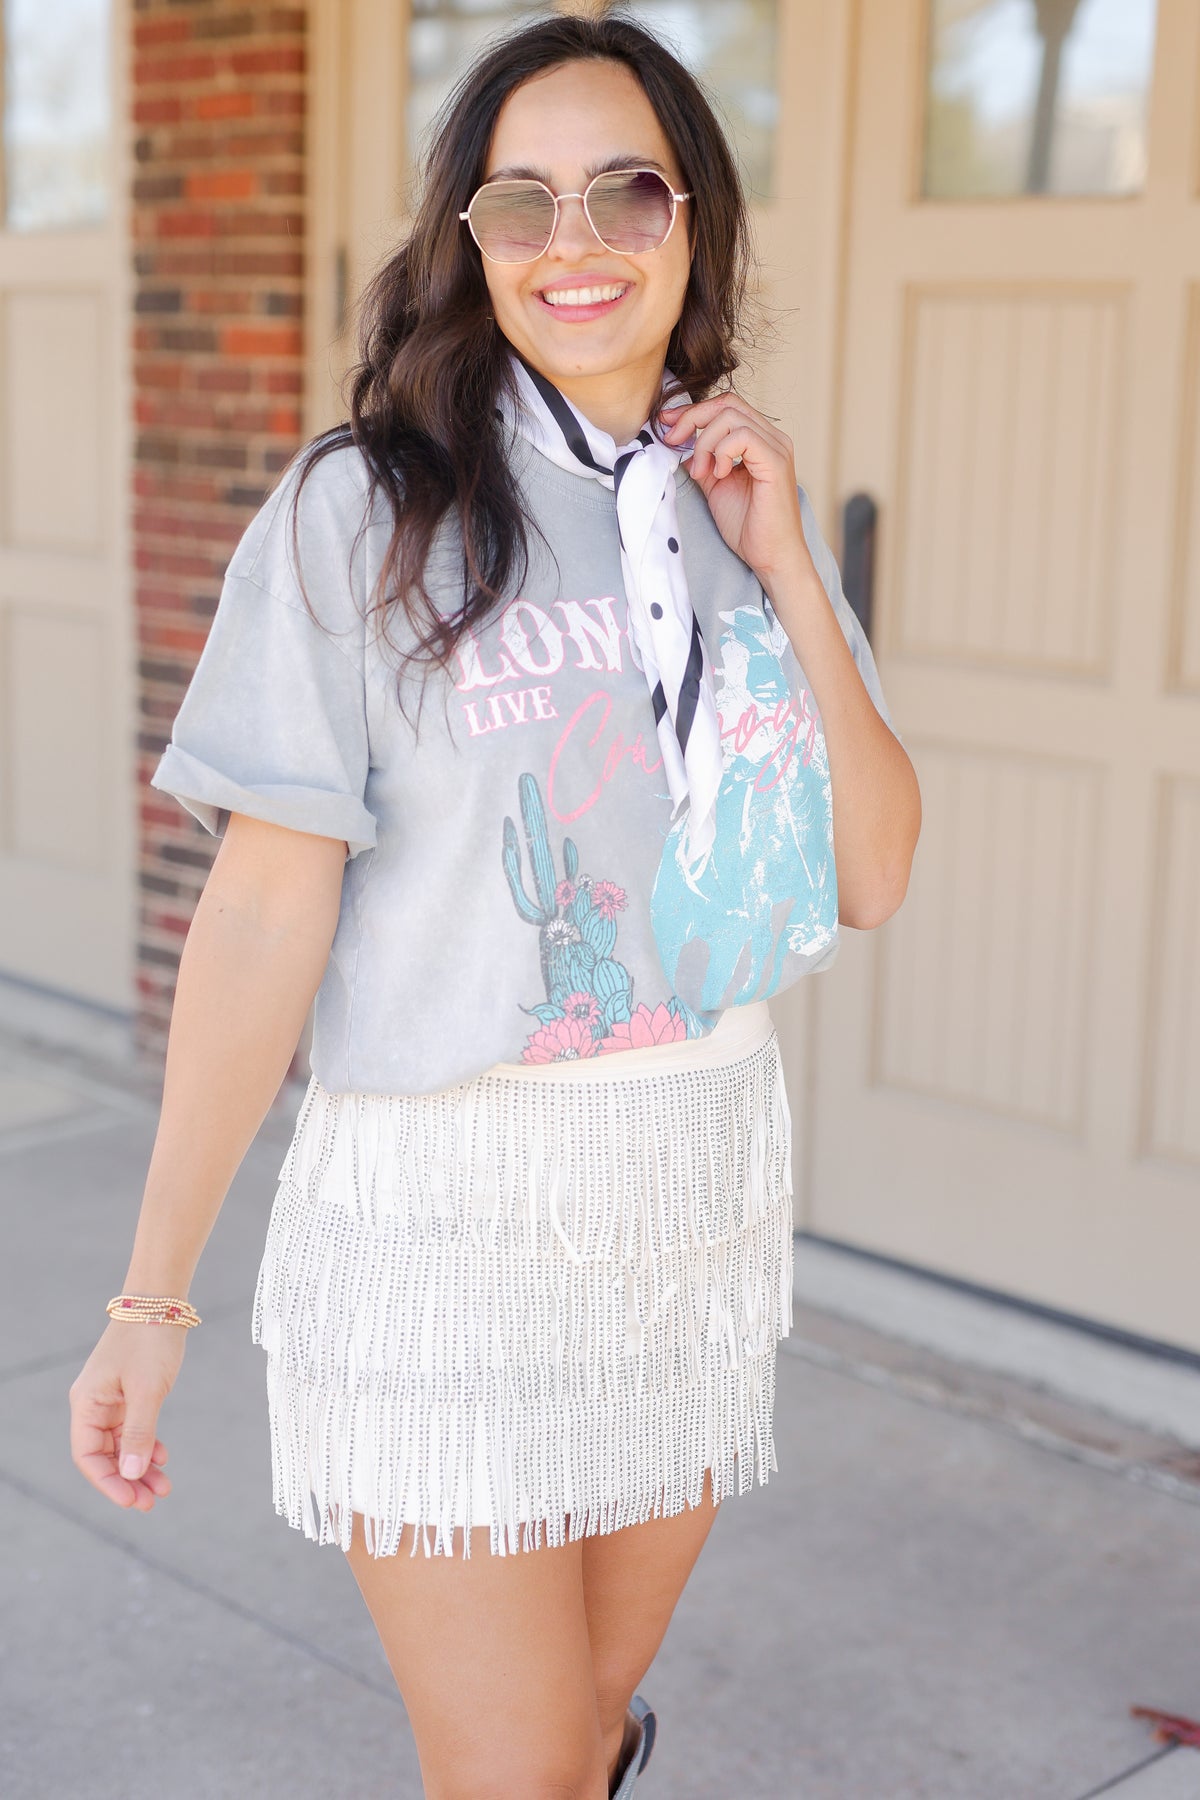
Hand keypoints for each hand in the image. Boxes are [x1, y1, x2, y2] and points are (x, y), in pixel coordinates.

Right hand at [69, 1320, 185, 1511]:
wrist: (161, 1301)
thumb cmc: (150, 1340)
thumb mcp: (148, 1390)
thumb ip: (139, 1432)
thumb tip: (133, 1474)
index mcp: (87, 1404)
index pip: (88, 1456)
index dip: (108, 1482)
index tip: (132, 1500)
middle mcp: (93, 1404)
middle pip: (104, 1455)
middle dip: (127, 1480)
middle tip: (152, 1502)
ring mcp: (111, 1399)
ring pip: (121, 1445)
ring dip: (140, 1466)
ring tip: (164, 1488)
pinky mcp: (129, 1394)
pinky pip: (133, 1429)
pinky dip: (147, 1444)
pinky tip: (163, 1456)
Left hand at [659, 394, 816, 588]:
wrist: (770, 557)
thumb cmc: (748, 527)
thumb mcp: (716, 486)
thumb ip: (704, 461)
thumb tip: (681, 444)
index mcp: (761, 440)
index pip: (726, 407)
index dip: (693, 412)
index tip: (666, 425)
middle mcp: (773, 438)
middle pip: (727, 404)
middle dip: (692, 418)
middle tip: (672, 441)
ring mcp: (777, 448)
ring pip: (731, 417)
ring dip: (705, 442)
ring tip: (701, 473)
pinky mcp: (776, 462)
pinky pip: (743, 436)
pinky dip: (721, 451)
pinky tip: (717, 474)